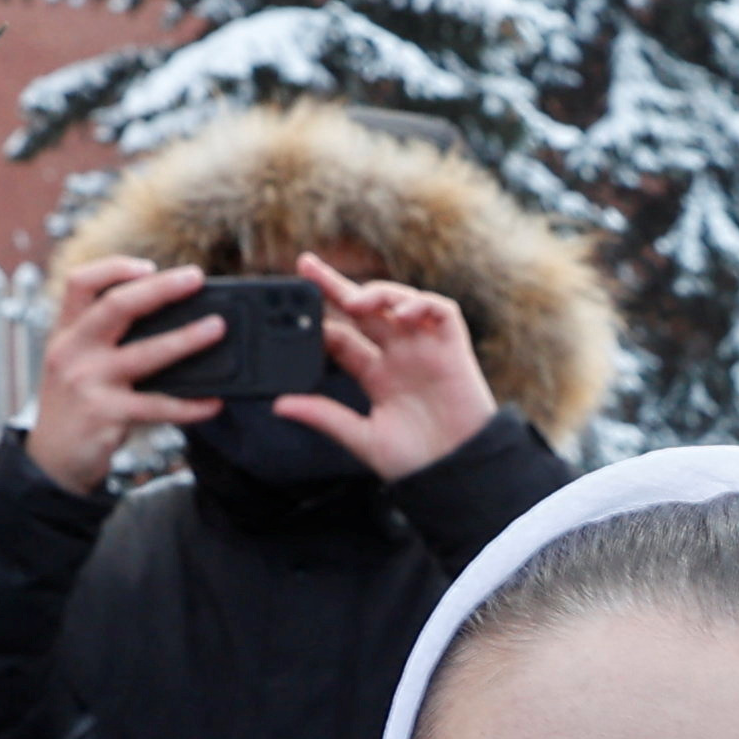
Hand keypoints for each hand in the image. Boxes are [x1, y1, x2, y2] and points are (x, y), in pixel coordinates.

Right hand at [21, 260, 224, 497]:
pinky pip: (159, 406)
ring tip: (216, 328)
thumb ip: (103, 339)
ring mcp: (89, 384)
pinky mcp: (107, 415)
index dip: (115, 268)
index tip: (149, 267)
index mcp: (65, 333)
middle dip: (160, 288)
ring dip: (186, 339)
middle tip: (195, 278)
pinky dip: (190, 405)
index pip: (80, 283)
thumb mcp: (73, 363)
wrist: (52, 460)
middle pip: (117, 306)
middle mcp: (73, 352)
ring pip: (146, 353)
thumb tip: (169, 319)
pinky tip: (213, 402)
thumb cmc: (73, 406)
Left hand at [271, 253, 496, 483]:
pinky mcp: (453, 348)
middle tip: (306, 265)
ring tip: (352, 300)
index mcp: (375, 376)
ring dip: (376, 293)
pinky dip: (421, 304)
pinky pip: (440, 312)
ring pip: (398, 303)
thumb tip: (279, 404)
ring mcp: (426, 349)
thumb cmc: (416, 462)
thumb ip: (324, 416)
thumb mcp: (361, 438)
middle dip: (335, 286)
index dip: (318, 320)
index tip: (290, 308)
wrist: (458, 474)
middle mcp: (399, 356)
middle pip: (363, 310)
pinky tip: (401, 313)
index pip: (342, 336)